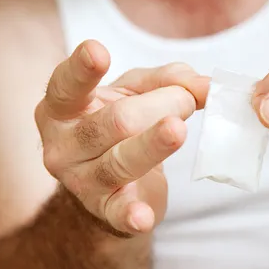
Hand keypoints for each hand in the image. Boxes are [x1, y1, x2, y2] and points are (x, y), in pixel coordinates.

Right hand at [35, 40, 208, 234]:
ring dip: (155, 143)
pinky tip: (143, 217)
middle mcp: (62, 145)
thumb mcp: (138, 94)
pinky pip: (118, 213)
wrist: (109, 183)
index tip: (99, 51)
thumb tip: (206, 86)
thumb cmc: (118, 127)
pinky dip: (131, 216)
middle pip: (115, 122)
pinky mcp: (104, 210)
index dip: (82, 70)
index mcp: (62, 108)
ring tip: (178, 129)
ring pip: (120, 161)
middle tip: (187, 101)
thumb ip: (169, 81)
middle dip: (160, 106)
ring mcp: (80, 180)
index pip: (66, 87)